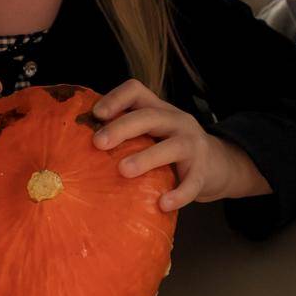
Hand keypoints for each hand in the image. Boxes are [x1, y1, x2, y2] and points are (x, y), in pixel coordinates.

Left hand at [91, 80, 268, 211]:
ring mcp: (193, 144)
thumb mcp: (153, 134)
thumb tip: (75, 151)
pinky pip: (192, 182)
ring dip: (146, 157)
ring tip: (123, 171)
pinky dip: (178, 193)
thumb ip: (128, 136)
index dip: (115, 98)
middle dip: (122, 128)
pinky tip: (163, 204)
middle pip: (149, 116)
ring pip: (172, 146)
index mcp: (158, 109)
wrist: (220, 165)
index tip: (95, 115)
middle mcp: (176, 120)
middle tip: (98, 143)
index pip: (136, 90)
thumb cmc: (172, 152)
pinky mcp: (204, 171)